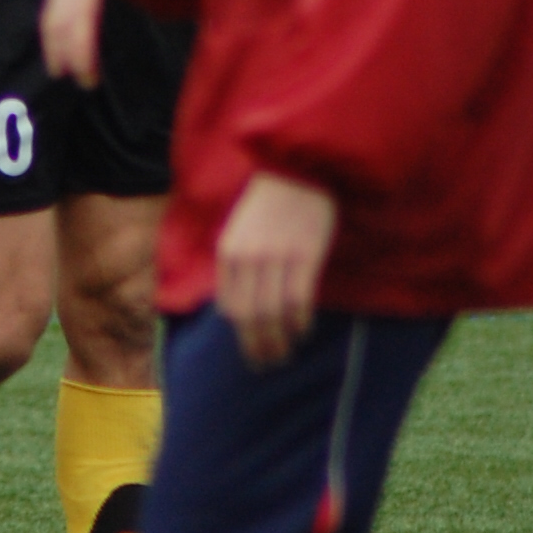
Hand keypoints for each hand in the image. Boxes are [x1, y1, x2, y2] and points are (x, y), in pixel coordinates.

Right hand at [40, 0, 155, 86]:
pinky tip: (61, 53)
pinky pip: (52, 12)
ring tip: (68, 74)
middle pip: (59, 19)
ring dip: (57, 48)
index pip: (78, 12)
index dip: (80, 44)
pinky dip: (54, 36)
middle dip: (68, 53)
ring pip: (51, 17)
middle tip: (85, 83)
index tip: (86, 71)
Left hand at [216, 172, 337, 365]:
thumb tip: (237, 306)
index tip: (251, 351)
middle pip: (250, 317)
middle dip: (258, 346)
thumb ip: (237, 264)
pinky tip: (303, 330)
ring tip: (285, 354)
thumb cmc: (268, 202)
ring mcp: (276, 256)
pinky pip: (299, 299)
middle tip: (268, 364)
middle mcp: (248, 257)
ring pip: (274, 313)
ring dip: (280, 340)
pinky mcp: (304, 254)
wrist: (296, 168)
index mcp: (229, 251)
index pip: (230, 307)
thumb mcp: (240, 230)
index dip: (241, 335)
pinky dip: (300, 320)